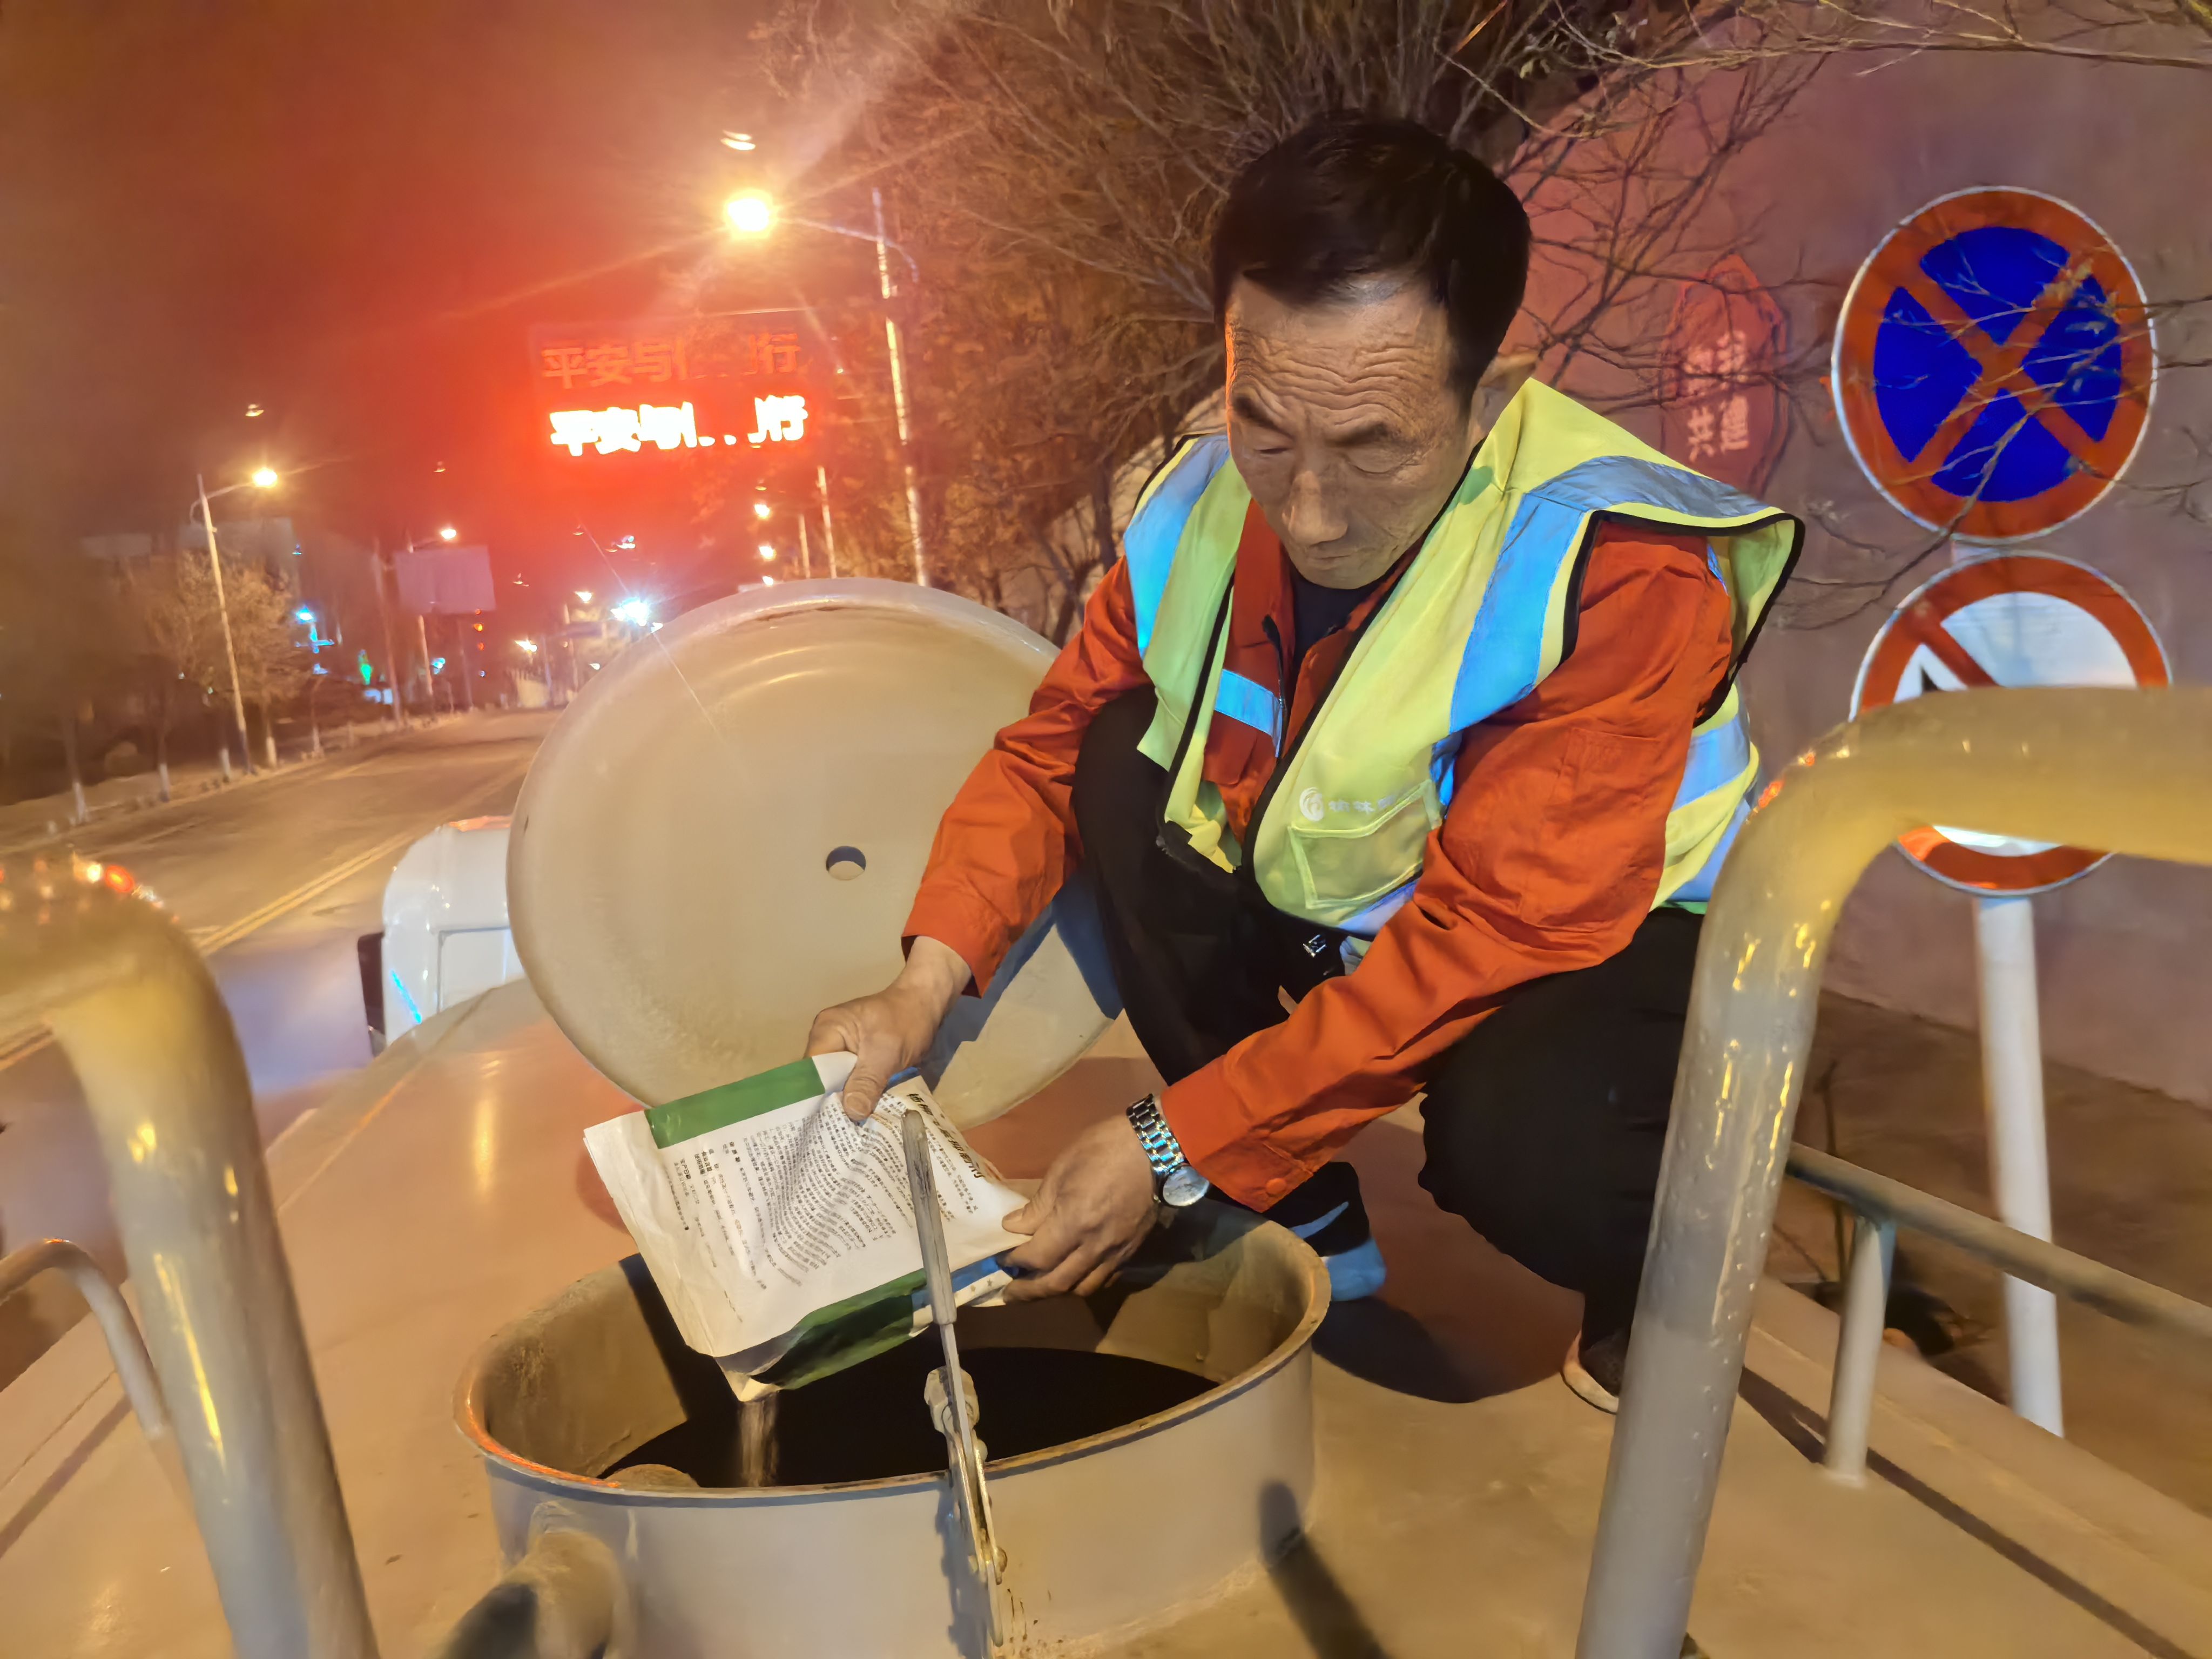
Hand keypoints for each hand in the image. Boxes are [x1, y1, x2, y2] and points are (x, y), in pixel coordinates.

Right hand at [806, 936, 970, 1120]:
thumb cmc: (906, 1020)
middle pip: (821, 1079)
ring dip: (846, 1102)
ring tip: (849, 1130)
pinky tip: (862, 1115)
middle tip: (839, 1134)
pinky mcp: (856, 1058)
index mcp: (827, 1031)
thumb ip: (866, 1082)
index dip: (816, 1098)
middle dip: (831, 1105)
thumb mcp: (886, 1053)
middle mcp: (827, 1039)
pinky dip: (857, 1095)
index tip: (824, 1125)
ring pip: (836, 1083)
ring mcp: (841, 1049)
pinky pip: (850, 1080)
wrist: (927, 1003)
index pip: (811, 1071)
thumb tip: (851, 1114)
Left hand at [1001, 1113, 1159, 1300]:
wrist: (1155, 1148)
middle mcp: (1094, 1246)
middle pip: (1057, 1283)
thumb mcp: (1061, 1170)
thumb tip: (1013, 1227)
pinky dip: (1085, 1283)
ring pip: (1083, 1288)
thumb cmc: (1103, 1150)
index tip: (1002, 1259)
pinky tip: (1075, 1276)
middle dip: (1029, 1291)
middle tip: (1010, 1293)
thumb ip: (1037, 1205)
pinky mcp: (1132, 1250)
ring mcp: (1116, 1252)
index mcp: (1074, 1223)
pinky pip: (1106, 1279)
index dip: (1015, 1262)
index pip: (1037, 1257)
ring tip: (1040, 1287)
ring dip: (1057, 1292)